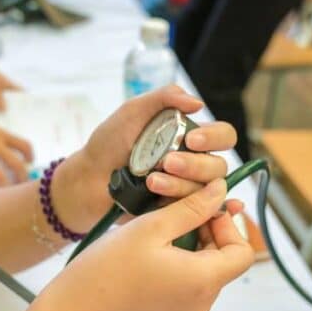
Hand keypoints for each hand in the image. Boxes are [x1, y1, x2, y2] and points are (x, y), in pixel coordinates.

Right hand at [41, 179, 253, 310]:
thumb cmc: (108, 270)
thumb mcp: (152, 228)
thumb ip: (192, 208)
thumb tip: (220, 189)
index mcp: (205, 281)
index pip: (243, 251)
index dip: (228, 226)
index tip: (200, 208)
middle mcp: (204, 302)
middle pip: (225, 259)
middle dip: (208, 231)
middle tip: (175, 210)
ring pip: (206, 269)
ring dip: (191, 244)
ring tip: (159, 228)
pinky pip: (188, 283)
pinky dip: (179, 262)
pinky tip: (150, 250)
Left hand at [52, 85, 237, 232]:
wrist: (88, 179)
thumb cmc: (109, 143)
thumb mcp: (132, 111)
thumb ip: (164, 97)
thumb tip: (197, 102)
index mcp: (190, 137)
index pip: (223, 136)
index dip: (214, 137)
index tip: (191, 139)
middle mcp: (195, 163)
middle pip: (218, 166)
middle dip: (195, 165)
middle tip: (167, 162)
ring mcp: (187, 190)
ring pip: (206, 191)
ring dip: (180, 185)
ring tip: (151, 181)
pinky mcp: (177, 212)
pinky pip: (197, 213)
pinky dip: (201, 210)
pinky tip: (193, 205)